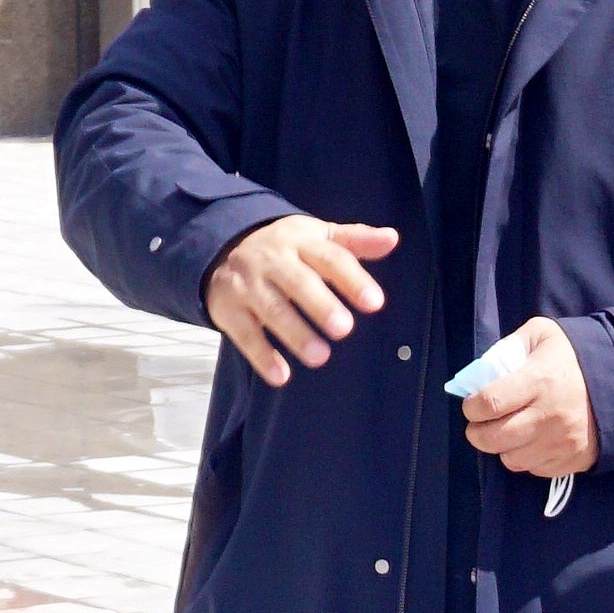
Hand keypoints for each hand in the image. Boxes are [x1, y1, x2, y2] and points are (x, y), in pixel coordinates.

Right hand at [204, 215, 394, 384]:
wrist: (221, 247)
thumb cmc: (285, 249)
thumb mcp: (317, 237)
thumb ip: (354, 241)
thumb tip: (392, 238)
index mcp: (300, 241)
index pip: (330, 258)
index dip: (353, 279)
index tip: (375, 303)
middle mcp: (272, 260)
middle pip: (298, 281)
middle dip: (320, 305)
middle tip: (344, 328)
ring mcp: (247, 285)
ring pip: (271, 309)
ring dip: (295, 333)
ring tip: (320, 356)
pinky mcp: (228, 309)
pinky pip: (245, 334)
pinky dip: (262, 356)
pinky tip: (281, 376)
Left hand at [458, 315, 596, 480]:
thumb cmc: (574, 356)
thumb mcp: (542, 334)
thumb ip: (510, 347)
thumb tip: (481, 372)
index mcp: (539, 380)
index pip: (489, 403)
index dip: (471, 407)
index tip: (472, 405)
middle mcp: (549, 415)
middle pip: (493, 439)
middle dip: (477, 433)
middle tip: (480, 424)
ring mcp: (561, 441)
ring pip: (510, 459)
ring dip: (503, 447)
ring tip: (509, 432)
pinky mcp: (572, 460)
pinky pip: (534, 469)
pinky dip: (527, 457)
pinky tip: (532, 440)